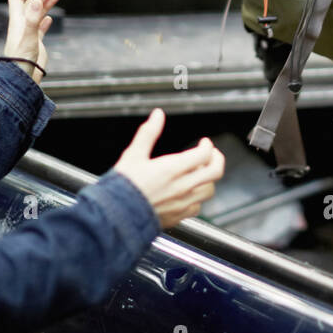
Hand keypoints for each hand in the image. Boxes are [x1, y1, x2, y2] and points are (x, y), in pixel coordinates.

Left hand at [2, 0, 62, 84]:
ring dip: (46, 2)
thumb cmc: (21, 60)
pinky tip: (50, 18)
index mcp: (18, 20)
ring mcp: (29, 34)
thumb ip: (32, 19)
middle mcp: (22, 25)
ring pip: (38, 13)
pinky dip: (45, 20)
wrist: (21, 79)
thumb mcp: (28, 37)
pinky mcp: (35, 44)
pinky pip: (40, 28)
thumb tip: (36, 1)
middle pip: (33, 2)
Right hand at [113, 110, 225, 227]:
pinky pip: (198, 207)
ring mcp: (182, 203)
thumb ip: (148, 133)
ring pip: (209, 190)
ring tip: (199, 173)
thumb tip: (157, 116)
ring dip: (208, 179)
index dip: (207, 145)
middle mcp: (182, 186)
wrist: (115, 217)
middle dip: (216, 160)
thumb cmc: (123, 187)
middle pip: (215, 172)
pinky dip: (197, 197)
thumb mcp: (133, 155)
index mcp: (172, 169)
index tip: (204, 142)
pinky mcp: (178, 217)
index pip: (204, 154)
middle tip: (211, 155)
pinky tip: (188, 192)